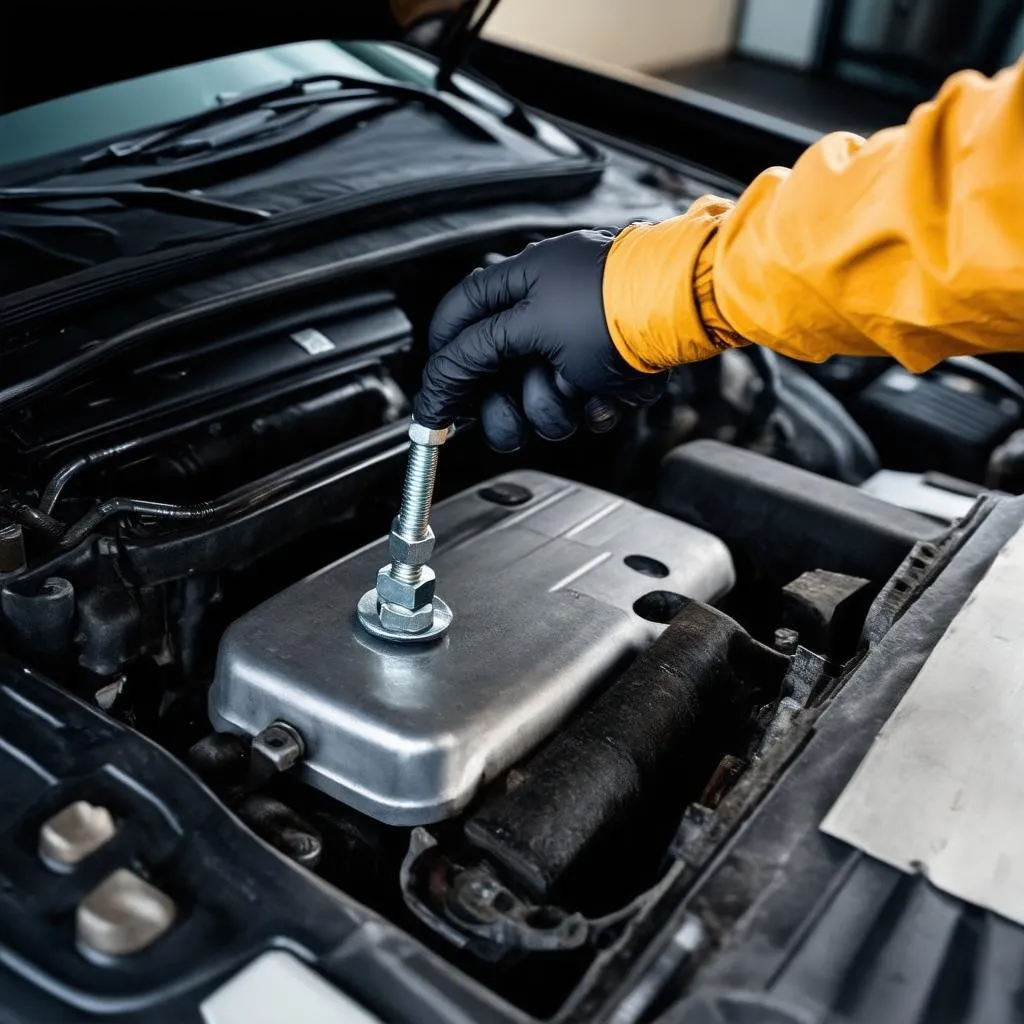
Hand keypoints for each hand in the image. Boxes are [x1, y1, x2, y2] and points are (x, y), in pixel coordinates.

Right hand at [415, 229, 666, 450]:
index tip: (443, 407)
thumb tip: (435, 384)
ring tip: (581, 394)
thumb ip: (473, 354)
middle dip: (509, 407)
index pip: (455, 321)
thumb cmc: (612, 307)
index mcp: (515, 282)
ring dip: (557, 409)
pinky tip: (608, 397)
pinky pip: (583, 399)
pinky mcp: (608, 361)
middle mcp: (542, 305)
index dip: (444, 367)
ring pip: (541, 395)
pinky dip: (595, 406)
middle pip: (495, 373)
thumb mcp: (529, 329)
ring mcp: (576, 335)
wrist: (685, 312)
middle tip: (517, 422)